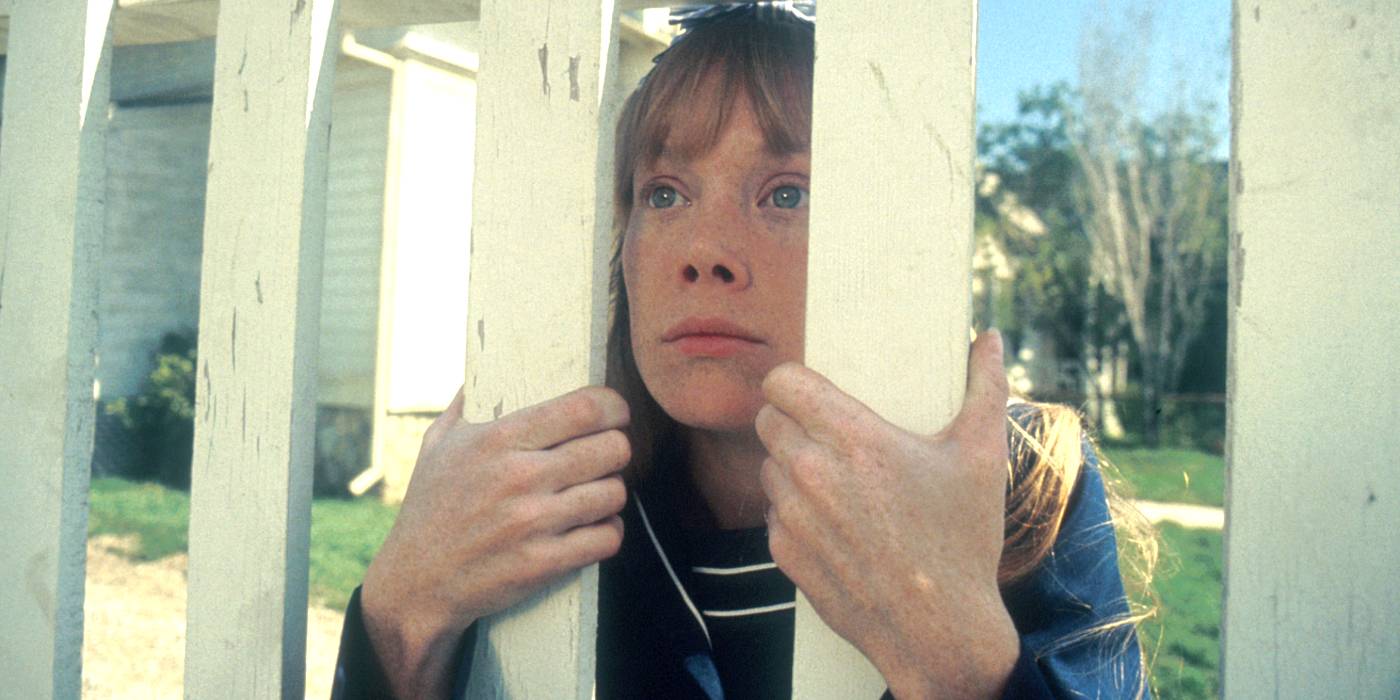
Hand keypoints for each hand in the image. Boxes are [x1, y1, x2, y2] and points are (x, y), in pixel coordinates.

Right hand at [361, 386, 629, 698]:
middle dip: (616, 450)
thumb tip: (488, 363)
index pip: (585, 408)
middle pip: (612, 449)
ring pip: (615, 494)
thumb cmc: (429, 508)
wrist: (414, 584)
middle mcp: (519, 477)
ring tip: (597, 492)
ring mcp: (532, 523)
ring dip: (611, 493)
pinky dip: (608, 532)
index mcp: (497, 440)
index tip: (614, 413)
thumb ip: (468, 401)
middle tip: (606, 456)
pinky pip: (607, 538)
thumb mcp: (438, 443)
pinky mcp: (542, 563)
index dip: (613, 406)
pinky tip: (593, 527)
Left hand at [755, 331, 1018, 699]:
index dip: (793, 381)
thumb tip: (992, 338)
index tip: (811, 389)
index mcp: (854, 439)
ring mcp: (793, 516)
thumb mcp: (984, 457)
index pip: (782, 382)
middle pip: (767, 419)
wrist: (939, 630)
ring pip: (767, 466)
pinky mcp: (784, 552)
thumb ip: (987, 388)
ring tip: (834, 479)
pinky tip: (832, 522)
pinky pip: (772, 513)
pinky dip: (792, 512)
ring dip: (790, 465)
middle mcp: (812, 472)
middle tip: (827, 433)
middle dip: (791, 420)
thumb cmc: (963, 541)